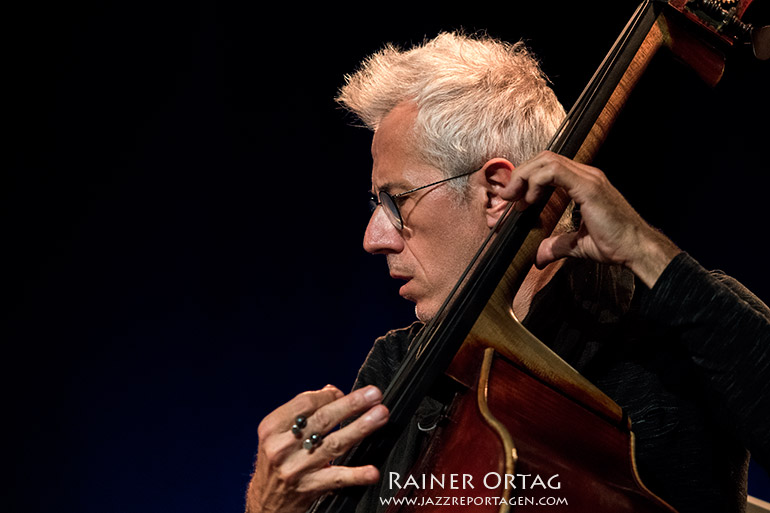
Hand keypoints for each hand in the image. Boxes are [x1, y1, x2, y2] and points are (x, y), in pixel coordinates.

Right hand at [245, 384, 388, 512]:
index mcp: (272, 428)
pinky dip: (357, 475)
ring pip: (334, 444)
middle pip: (322, 420)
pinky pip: (338, 478)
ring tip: (380, 415)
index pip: (305, 403)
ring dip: (360, 428)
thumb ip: (302, 411)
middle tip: (374, 395)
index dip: (329, 396)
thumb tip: (332, 391)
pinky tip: (372, 471)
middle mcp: (281, 447)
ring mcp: (296, 469)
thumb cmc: (277, 461)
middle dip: (352, 405)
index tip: (345, 393)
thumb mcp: (278, 434)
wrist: (266, 502)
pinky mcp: (310, 488)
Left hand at [500, 151, 679, 287]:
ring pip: (546, 160)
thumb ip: (557, 246)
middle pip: (544, 158)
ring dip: (524, 176)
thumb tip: (538, 256)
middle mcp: (587, 175)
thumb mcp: (578, 245)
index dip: (527, 178)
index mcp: (584, 183)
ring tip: (514, 198)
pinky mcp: (589, 187)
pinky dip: (535, 181)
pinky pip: (554, 171)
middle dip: (521, 174)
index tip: (514, 199)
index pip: (549, 166)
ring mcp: (588, 178)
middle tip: (508, 196)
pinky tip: (529, 200)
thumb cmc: (616, 245)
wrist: (637, 250)